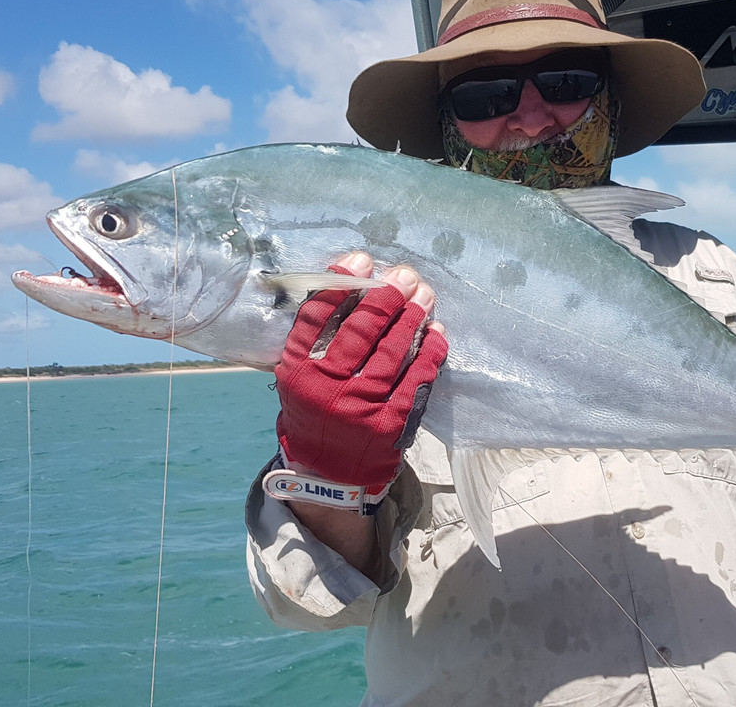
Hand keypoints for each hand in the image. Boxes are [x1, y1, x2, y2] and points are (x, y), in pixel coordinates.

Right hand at [274, 253, 447, 493]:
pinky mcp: (392, 423)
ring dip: (413, 316)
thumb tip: (350, 283)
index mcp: (297, 372)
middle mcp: (326, 389)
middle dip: (386, 295)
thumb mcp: (299, 379)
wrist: (328, 477)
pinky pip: (418, 378)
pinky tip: (438, 331)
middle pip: (360, 329)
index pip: (317, 316)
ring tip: (424, 293)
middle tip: (404, 274)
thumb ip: (314, 340)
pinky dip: (431, 351)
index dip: (341, 282)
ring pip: (393, 350)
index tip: (361, 258)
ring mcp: (361, 407)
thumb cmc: (315, 415)